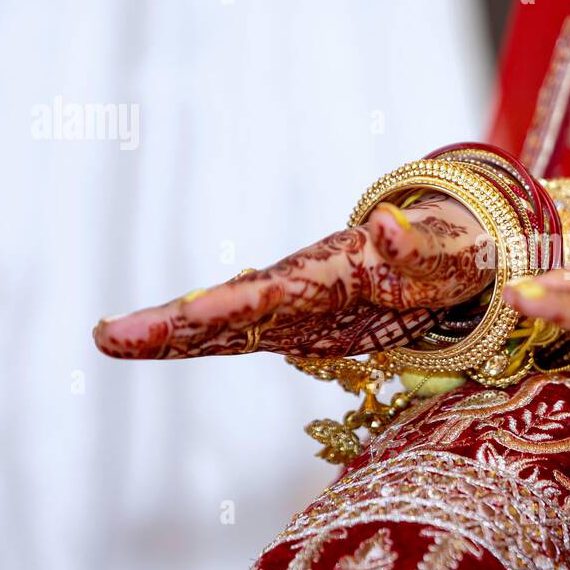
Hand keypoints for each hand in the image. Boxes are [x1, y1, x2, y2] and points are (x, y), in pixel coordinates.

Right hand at [93, 196, 493, 358]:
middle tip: (109, 335)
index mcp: (340, 269)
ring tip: (113, 341)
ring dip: (177, 335)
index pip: (273, 293)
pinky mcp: (306, 325)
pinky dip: (207, 342)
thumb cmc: (461, 254)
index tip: (177, 316)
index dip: (222, 309)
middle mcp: (308, 284)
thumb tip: (384, 221)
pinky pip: (250, 337)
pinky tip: (166, 348)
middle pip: (234, 308)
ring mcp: (303, 306)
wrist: (457, 254)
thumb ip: (419, 247)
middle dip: (175, 324)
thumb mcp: (454, 255)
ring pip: (232, 323)